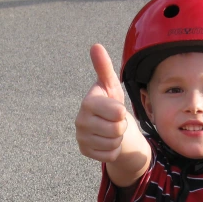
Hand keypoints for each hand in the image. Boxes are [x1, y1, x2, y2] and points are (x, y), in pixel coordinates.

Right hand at [75, 44, 129, 162]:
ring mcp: (81, 138)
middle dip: (121, 126)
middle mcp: (80, 121)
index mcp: (88, 103)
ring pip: (114, 143)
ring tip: (110, 129)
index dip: (122, 112)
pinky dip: (113, 150)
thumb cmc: (110, 102)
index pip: (118, 113)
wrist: (107, 126)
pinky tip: (106, 141)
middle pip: (117, 129)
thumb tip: (96, 46)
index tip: (115, 108)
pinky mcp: (85, 151)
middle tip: (114, 120)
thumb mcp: (110, 85)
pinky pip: (110, 155)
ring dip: (117, 138)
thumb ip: (104, 67)